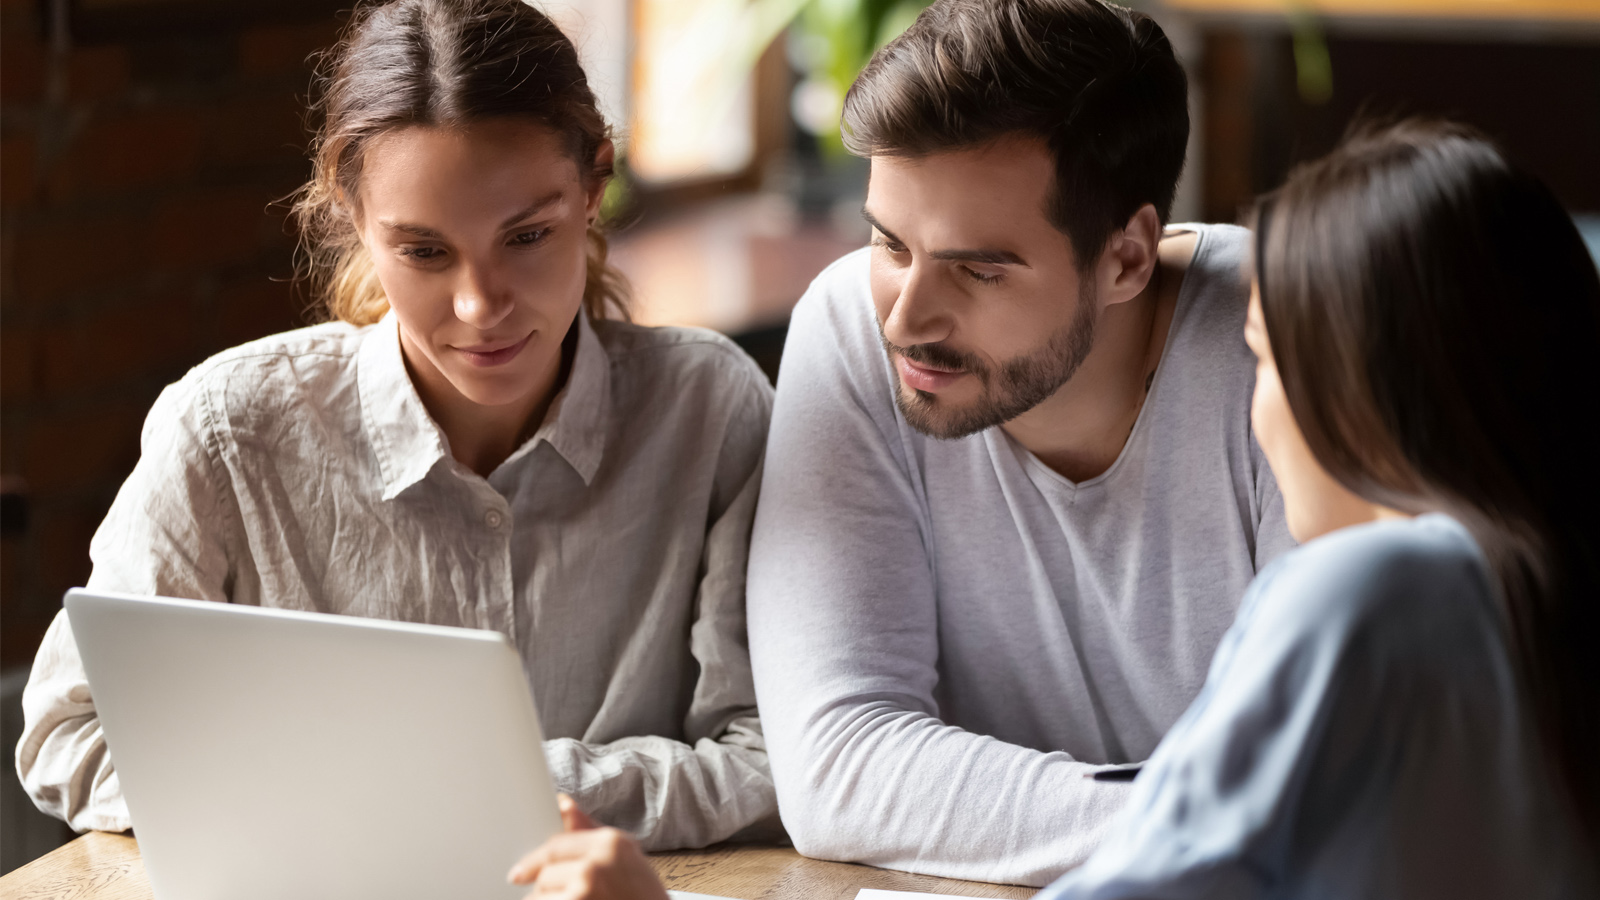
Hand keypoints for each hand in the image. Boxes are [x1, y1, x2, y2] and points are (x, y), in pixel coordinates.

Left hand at [507, 794, 669, 899]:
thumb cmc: (643, 896)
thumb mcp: (624, 857)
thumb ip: (589, 830)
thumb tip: (562, 802)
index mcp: (610, 843)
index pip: (554, 846)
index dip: (533, 861)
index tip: (519, 874)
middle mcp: (596, 864)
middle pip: (545, 874)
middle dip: (547, 889)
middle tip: (562, 897)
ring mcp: (584, 889)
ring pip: (541, 896)